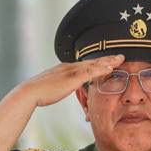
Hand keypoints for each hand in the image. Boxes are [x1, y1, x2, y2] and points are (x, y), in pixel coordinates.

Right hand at [5, 55, 124, 108]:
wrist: (30, 92)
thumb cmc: (38, 93)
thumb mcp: (52, 88)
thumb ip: (59, 86)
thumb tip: (60, 89)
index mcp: (65, 69)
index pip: (85, 64)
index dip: (97, 62)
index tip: (107, 62)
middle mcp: (69, 67)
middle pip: (92, 61)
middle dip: (106, 59)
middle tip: (120, 56)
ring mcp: (71, 71)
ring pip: (93, 64)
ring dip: (108, 62)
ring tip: (120, 59)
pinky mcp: (72, 78)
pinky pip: (90, 72)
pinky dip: (102, 69)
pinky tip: (111, 68)